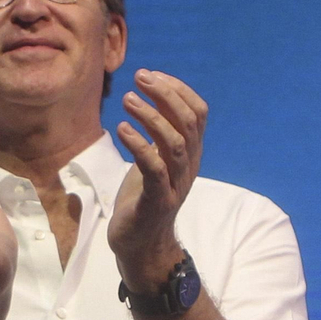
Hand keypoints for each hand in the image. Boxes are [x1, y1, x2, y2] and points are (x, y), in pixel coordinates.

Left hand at [110, 69, 207, 284]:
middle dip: (165, 94)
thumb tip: (152, 95)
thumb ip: (158, 133)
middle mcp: (189, 165)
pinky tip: (122, 129)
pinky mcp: (158, 200)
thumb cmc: (144, 198)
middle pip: (189, 121)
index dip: (178, 89)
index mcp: (191, 153)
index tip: (152, 74)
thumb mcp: (154, 159)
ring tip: (127, 99)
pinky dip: (139, 145)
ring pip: (176, 142)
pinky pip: (154, 168)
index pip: (198, 112)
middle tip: (139, 77)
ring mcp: (176, 183)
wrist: (141, 245)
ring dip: (151, 116)